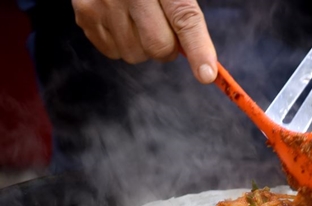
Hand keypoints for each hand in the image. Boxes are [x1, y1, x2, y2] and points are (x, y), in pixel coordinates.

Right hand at [72, 0, 217, 83]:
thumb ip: (184, 13)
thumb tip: (199, 59)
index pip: (184, 19)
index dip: (198, 49)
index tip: (207, 74)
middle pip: (159, 48)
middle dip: (167, 48)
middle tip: (162, 29)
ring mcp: (103, 4)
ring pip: (135, 56)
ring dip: (142, 47)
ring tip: (136, 19)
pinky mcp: (84, 15)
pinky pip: (113, 53)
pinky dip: (122, 44)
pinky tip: (120, 21)